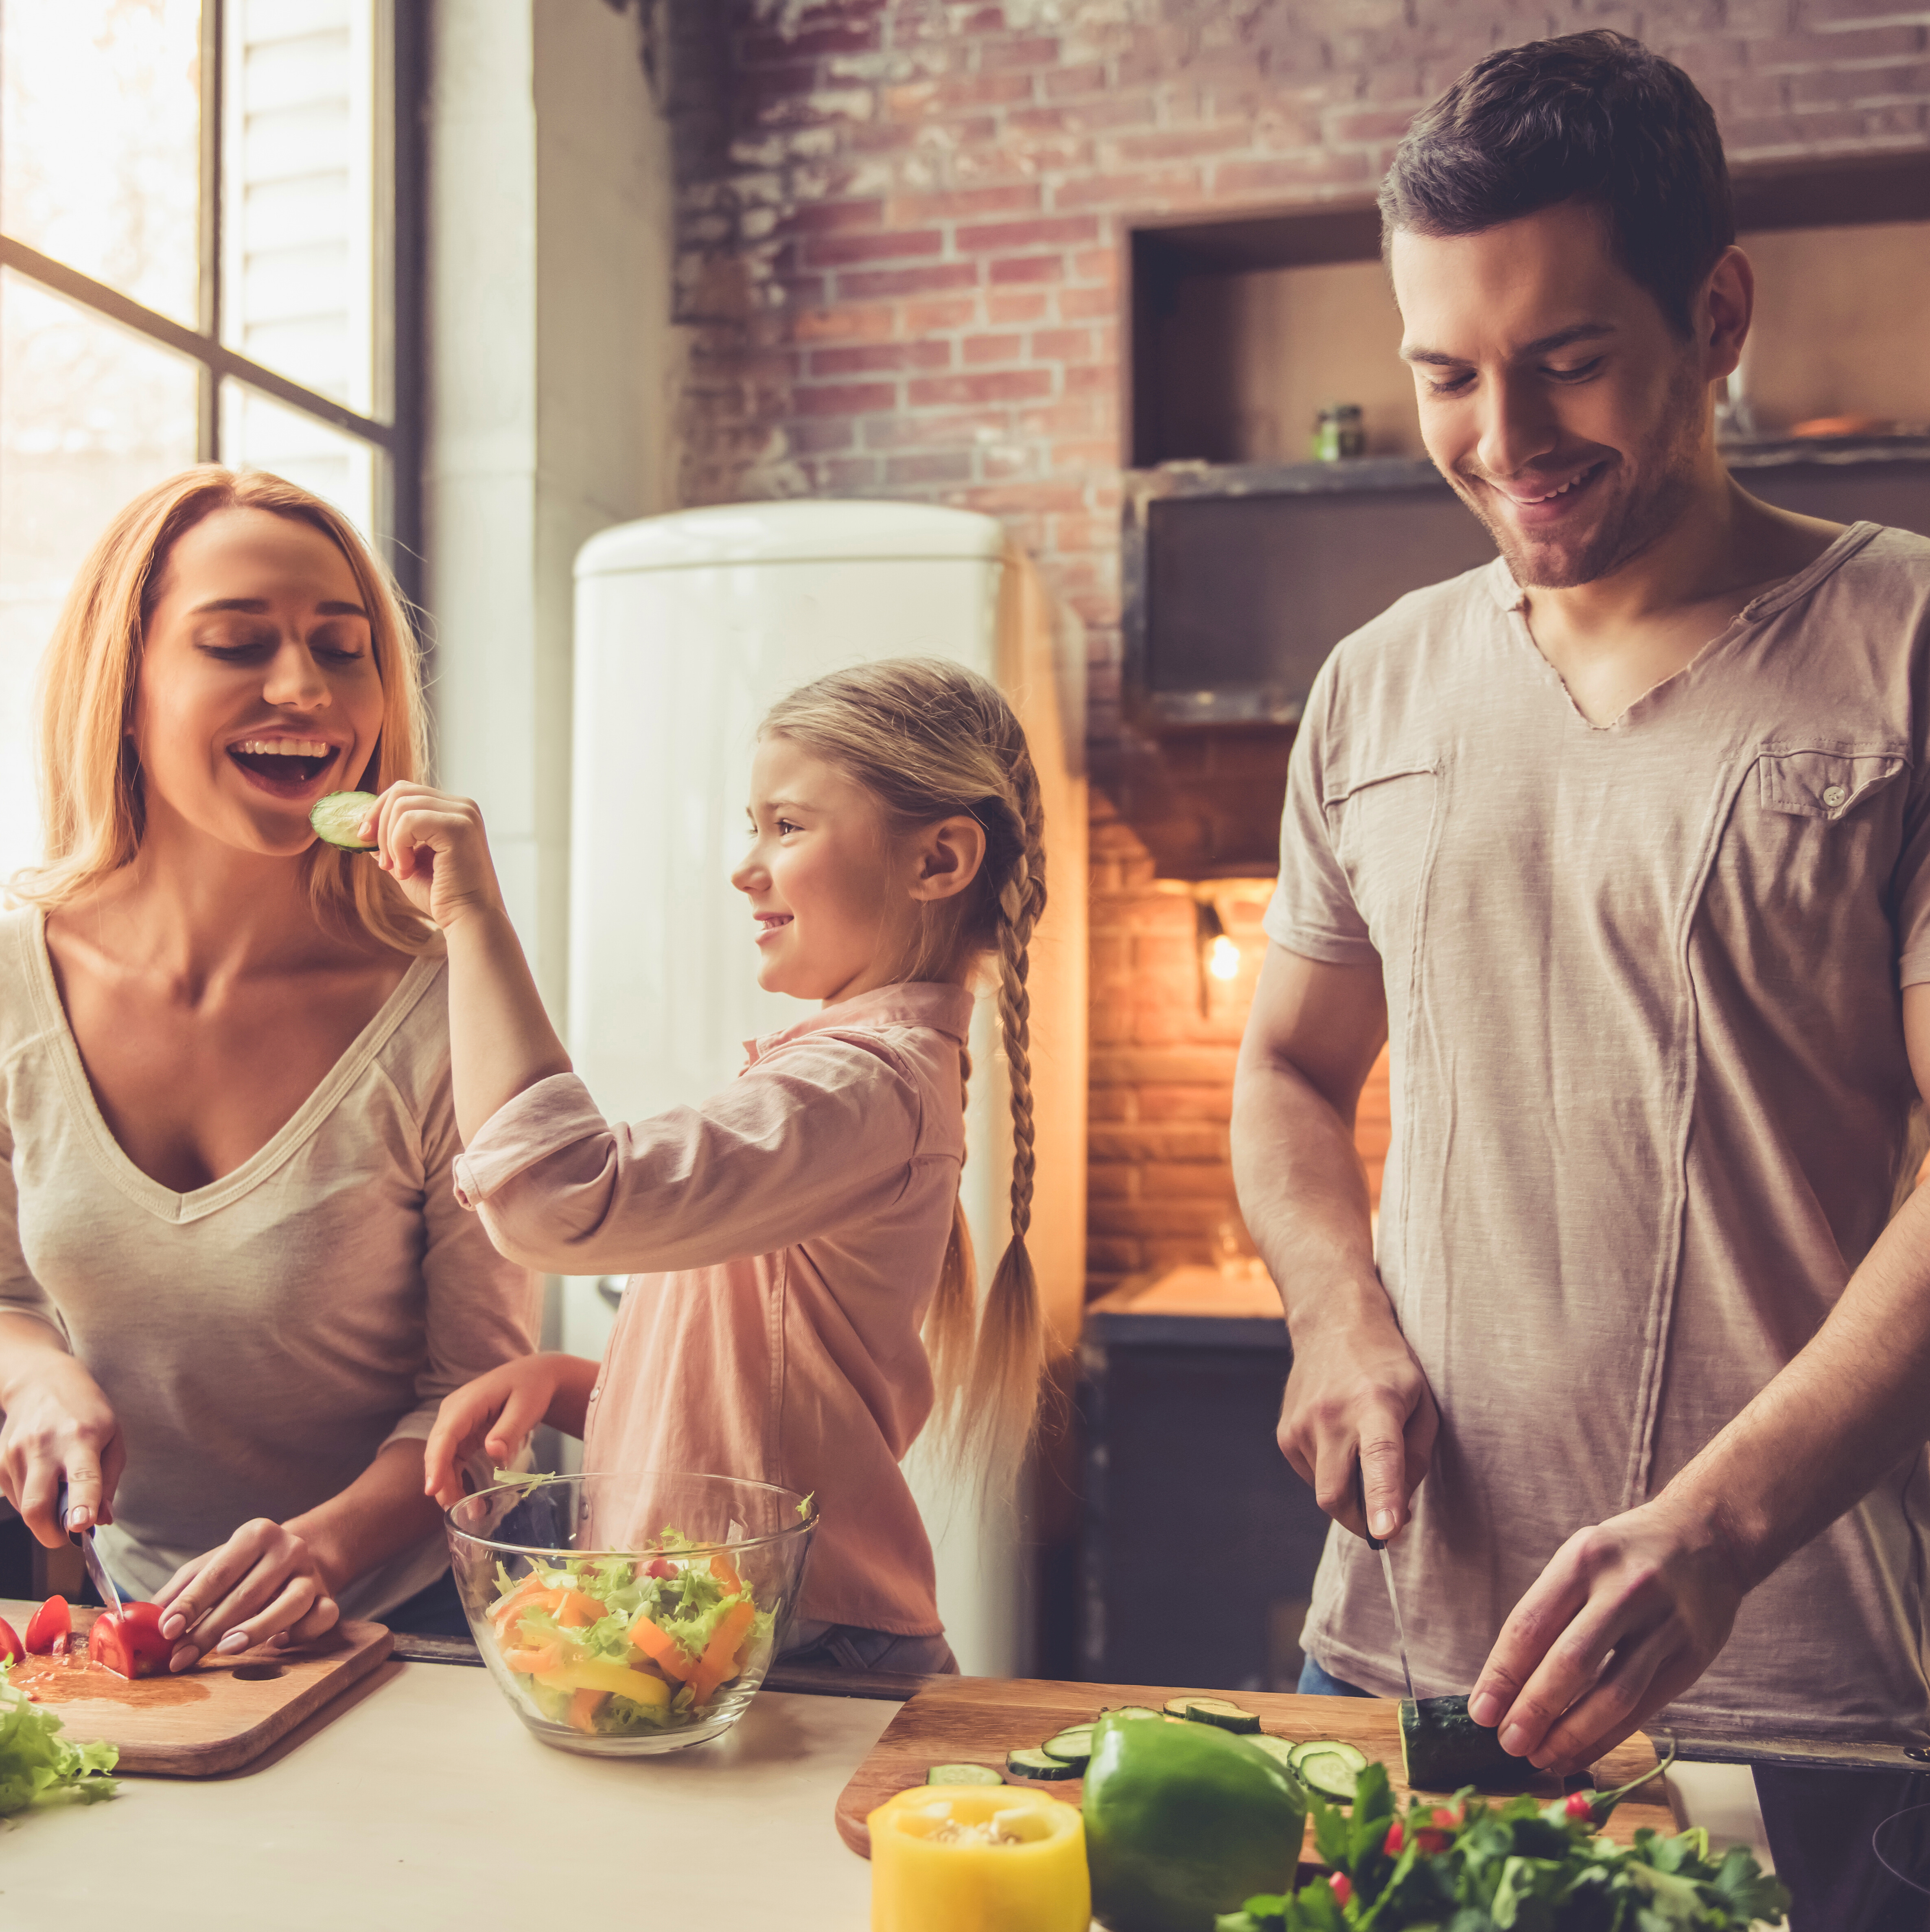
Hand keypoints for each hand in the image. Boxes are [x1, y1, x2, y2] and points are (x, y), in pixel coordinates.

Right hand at [0, 1353, 124, 1544]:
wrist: (41, 1381)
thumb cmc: (86, 1411)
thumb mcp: (113, 1437)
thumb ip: (109, 1481)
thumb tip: (103, 1519)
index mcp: (82, 1438)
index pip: (82, 1478)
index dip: (81, 1505)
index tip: (80, 1526)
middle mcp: (46, 1446)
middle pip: (37, 1505)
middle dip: (51, 1533)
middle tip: (68, 1534)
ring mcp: (17, 1453)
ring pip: (25, 1507)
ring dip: (43, 1515)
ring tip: (60, 1492)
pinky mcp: (0, 1461)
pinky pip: (15, 1497)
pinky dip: (32, 1501)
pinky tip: (44, 1481)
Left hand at [154, 1519, 339, 1672]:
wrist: (302, 1554)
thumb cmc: (245, 1566)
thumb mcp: (212, 1565)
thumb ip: (181, 1590)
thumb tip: (141, 1619)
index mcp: (257, 1534)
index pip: (220, 1571)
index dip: (192, 1602)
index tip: (167, 1629)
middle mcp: (289, 1549)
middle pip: (247, 1594)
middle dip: (209, 1629)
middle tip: (181, 1656)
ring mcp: (311, 1574)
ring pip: (291, 1604)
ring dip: (256, 1629)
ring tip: (226, 1649)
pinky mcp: (328, 1597)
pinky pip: (321, 1618)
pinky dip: (301, 1633)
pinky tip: (277, 1645)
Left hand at [364, 782, 505, 931]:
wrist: (469, 921)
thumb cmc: (443, 897)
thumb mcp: (407, 862)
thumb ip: (390, 841)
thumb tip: (362, 828)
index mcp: (454, 811)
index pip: (406, 791)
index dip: (378, 812)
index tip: (365, 839)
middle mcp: (462, 806)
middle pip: (400, 791)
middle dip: (379, 824)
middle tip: (383, 861)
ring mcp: (463, 814)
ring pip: (401, 804)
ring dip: (389, 840)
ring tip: (399, 869)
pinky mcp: (458, 826)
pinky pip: (409, 820)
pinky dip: (398, 846)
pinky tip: (407, 869)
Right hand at [422, 1355, 569, 1507]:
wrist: (534, 1376)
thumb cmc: (531, 1387)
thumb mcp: (526, 1406)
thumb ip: (509, 1429)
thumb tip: (493, 1453)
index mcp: (466, 1403)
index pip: (445, 1435)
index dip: (436, 1463)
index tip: (432, 1490)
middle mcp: (453, 1412)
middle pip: (438, 1451)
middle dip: (442, 1482)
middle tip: (457, 1510)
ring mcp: (455, 1423)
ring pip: (442, 1459)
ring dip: (448, 1485)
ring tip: (467, 1510)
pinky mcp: (462, 1434)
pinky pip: (452, 1459)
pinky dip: (456, 1479)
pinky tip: (466, 1498)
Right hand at [1278, 1299, 1437, 1541]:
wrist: (1333, 1323)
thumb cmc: (1388, 1368)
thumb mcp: (1422, 1404)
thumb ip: (1415, 1459)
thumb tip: (1397, 1512)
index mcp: (1375, 1404)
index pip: (1379, 1457)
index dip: (1383, 1498)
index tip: (1385, 1533)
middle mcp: (1332, 1415)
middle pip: (1337, 1495)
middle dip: (1362, 1522)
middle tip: (1386, 1519)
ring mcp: (1301, 1425)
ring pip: (1324, 1491)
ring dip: (1348, 1489)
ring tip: (1360, 1448)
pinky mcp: (1285, 1434)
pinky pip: (1312, 1476)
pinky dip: (1331, 1473)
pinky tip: (1340, 1441)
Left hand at [1467, 1495, 1744, 1775]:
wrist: (1708, 1537)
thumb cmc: (1626, 1555)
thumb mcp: (1580, 1559)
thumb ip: (1548, 1611)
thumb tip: (1505, 1682)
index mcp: (1583, 1559)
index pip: (1531, 1625)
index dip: (1503, 1674)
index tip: (1482, 1711)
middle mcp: (1625, 1590)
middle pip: (1570, 1664)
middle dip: (1534, 1711)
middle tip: (1508, 1743)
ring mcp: (1664, 1625)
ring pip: (1612, 1696)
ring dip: (1571, 1735)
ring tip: (1541, 1756)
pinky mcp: (1692, 1657)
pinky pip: (1643, 1709)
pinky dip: (1607, 1738)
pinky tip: (1580, 1753)